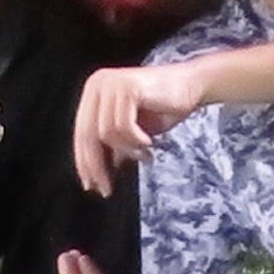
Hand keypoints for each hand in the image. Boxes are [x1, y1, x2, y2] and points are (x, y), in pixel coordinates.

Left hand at [70, 57, 213, 191]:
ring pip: (107, 133)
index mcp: (94, 91)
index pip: (81, 133)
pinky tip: (149, 142)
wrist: (192, 84)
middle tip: (107, 189)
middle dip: (97, 166)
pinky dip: (136, 140)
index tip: (91, 185)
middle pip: (88, 134)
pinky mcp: (128, 88)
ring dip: (128, 151)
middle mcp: (98, 83)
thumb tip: (98, 175)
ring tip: (145, 155)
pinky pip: (124, 126)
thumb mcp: (132, 131)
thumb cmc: (163, 106)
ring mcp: (112, 84)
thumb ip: (113, 146)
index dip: (84, 162)